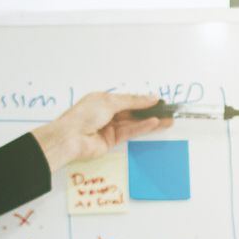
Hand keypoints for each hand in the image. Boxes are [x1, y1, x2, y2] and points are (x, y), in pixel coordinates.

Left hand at [32, 91, 172, 169]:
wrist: (71, 137)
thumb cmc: (84, 115)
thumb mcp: (110, 102)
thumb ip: (133, 101)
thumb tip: (150, 98)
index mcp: (103, 100)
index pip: (128, 99)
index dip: (144, 100)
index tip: (160, 101)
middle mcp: (107, 113)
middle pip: (133, 112)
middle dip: (150, 111)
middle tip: (168, 111)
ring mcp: (110, 127)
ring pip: (134, 123)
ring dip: (150, 121)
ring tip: (167, 120)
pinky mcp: (112, 140)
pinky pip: (130, 132)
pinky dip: (142, 127)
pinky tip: (154, 123)